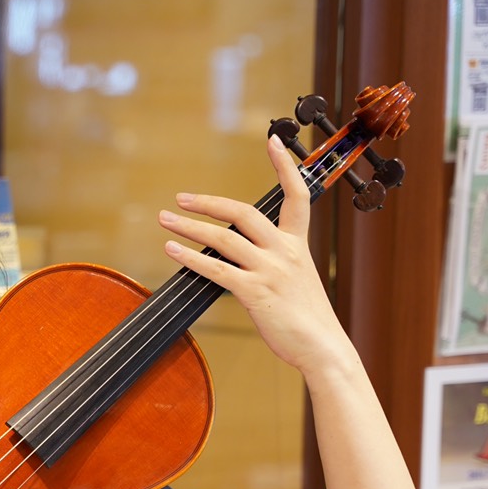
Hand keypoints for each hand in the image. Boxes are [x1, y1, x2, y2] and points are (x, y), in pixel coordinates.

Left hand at [156, 134, 354, 376]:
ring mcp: (271, 271)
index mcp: (298, 245)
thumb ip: (274, 263)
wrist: (323, 347)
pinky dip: (190, 258)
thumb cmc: (307, 319)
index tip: (273, 141)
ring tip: (164, 221)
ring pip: (224, 238)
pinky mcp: (256, 292)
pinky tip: (172, 251)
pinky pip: (216, 269)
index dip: (285, 166)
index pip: (297, 195)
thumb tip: (241, 258)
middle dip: (208, 202)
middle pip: (244, 212)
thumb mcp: (297, 281)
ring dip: (189, 227)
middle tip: (181, 197)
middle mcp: (285, 251)